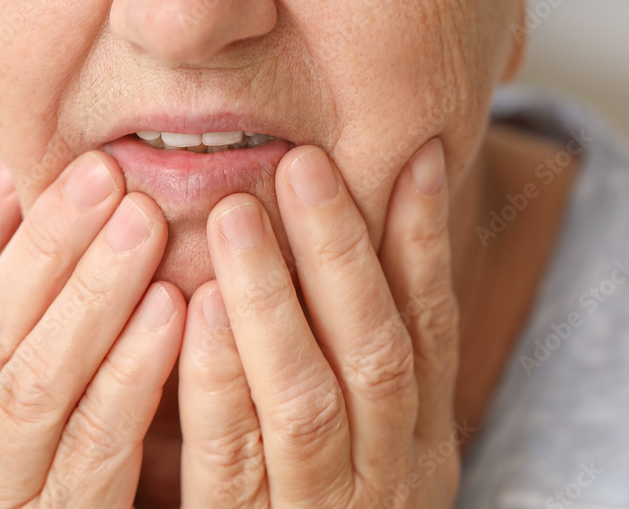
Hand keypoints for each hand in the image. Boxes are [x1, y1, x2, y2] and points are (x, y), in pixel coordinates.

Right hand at [0, 151, 184, 506]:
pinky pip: (97, 446)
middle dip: (44, 250)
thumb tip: (63, 201)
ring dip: (90, 298)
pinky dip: (132, 373)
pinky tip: (173, 312)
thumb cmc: (52, 460)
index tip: (13, 169)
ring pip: (34, 386)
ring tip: (141, 226)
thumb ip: (30, 316)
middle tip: (105, 177)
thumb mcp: (19, 388)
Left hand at [177, 138, 461, 507]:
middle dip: (341, 253)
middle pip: (375, 349)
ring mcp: (327, 508)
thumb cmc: (329, 503)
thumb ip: (356, 351)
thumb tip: (356, 238)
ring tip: (240, 216)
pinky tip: (196, 312)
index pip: (431, 325)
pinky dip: (220, 383)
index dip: (423, 240)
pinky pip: (234, 461)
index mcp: (422, 435)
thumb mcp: (371, 436)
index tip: (411, 154)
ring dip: (276, 302)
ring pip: (309, 398)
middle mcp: (391, 470)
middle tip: (301, 164)